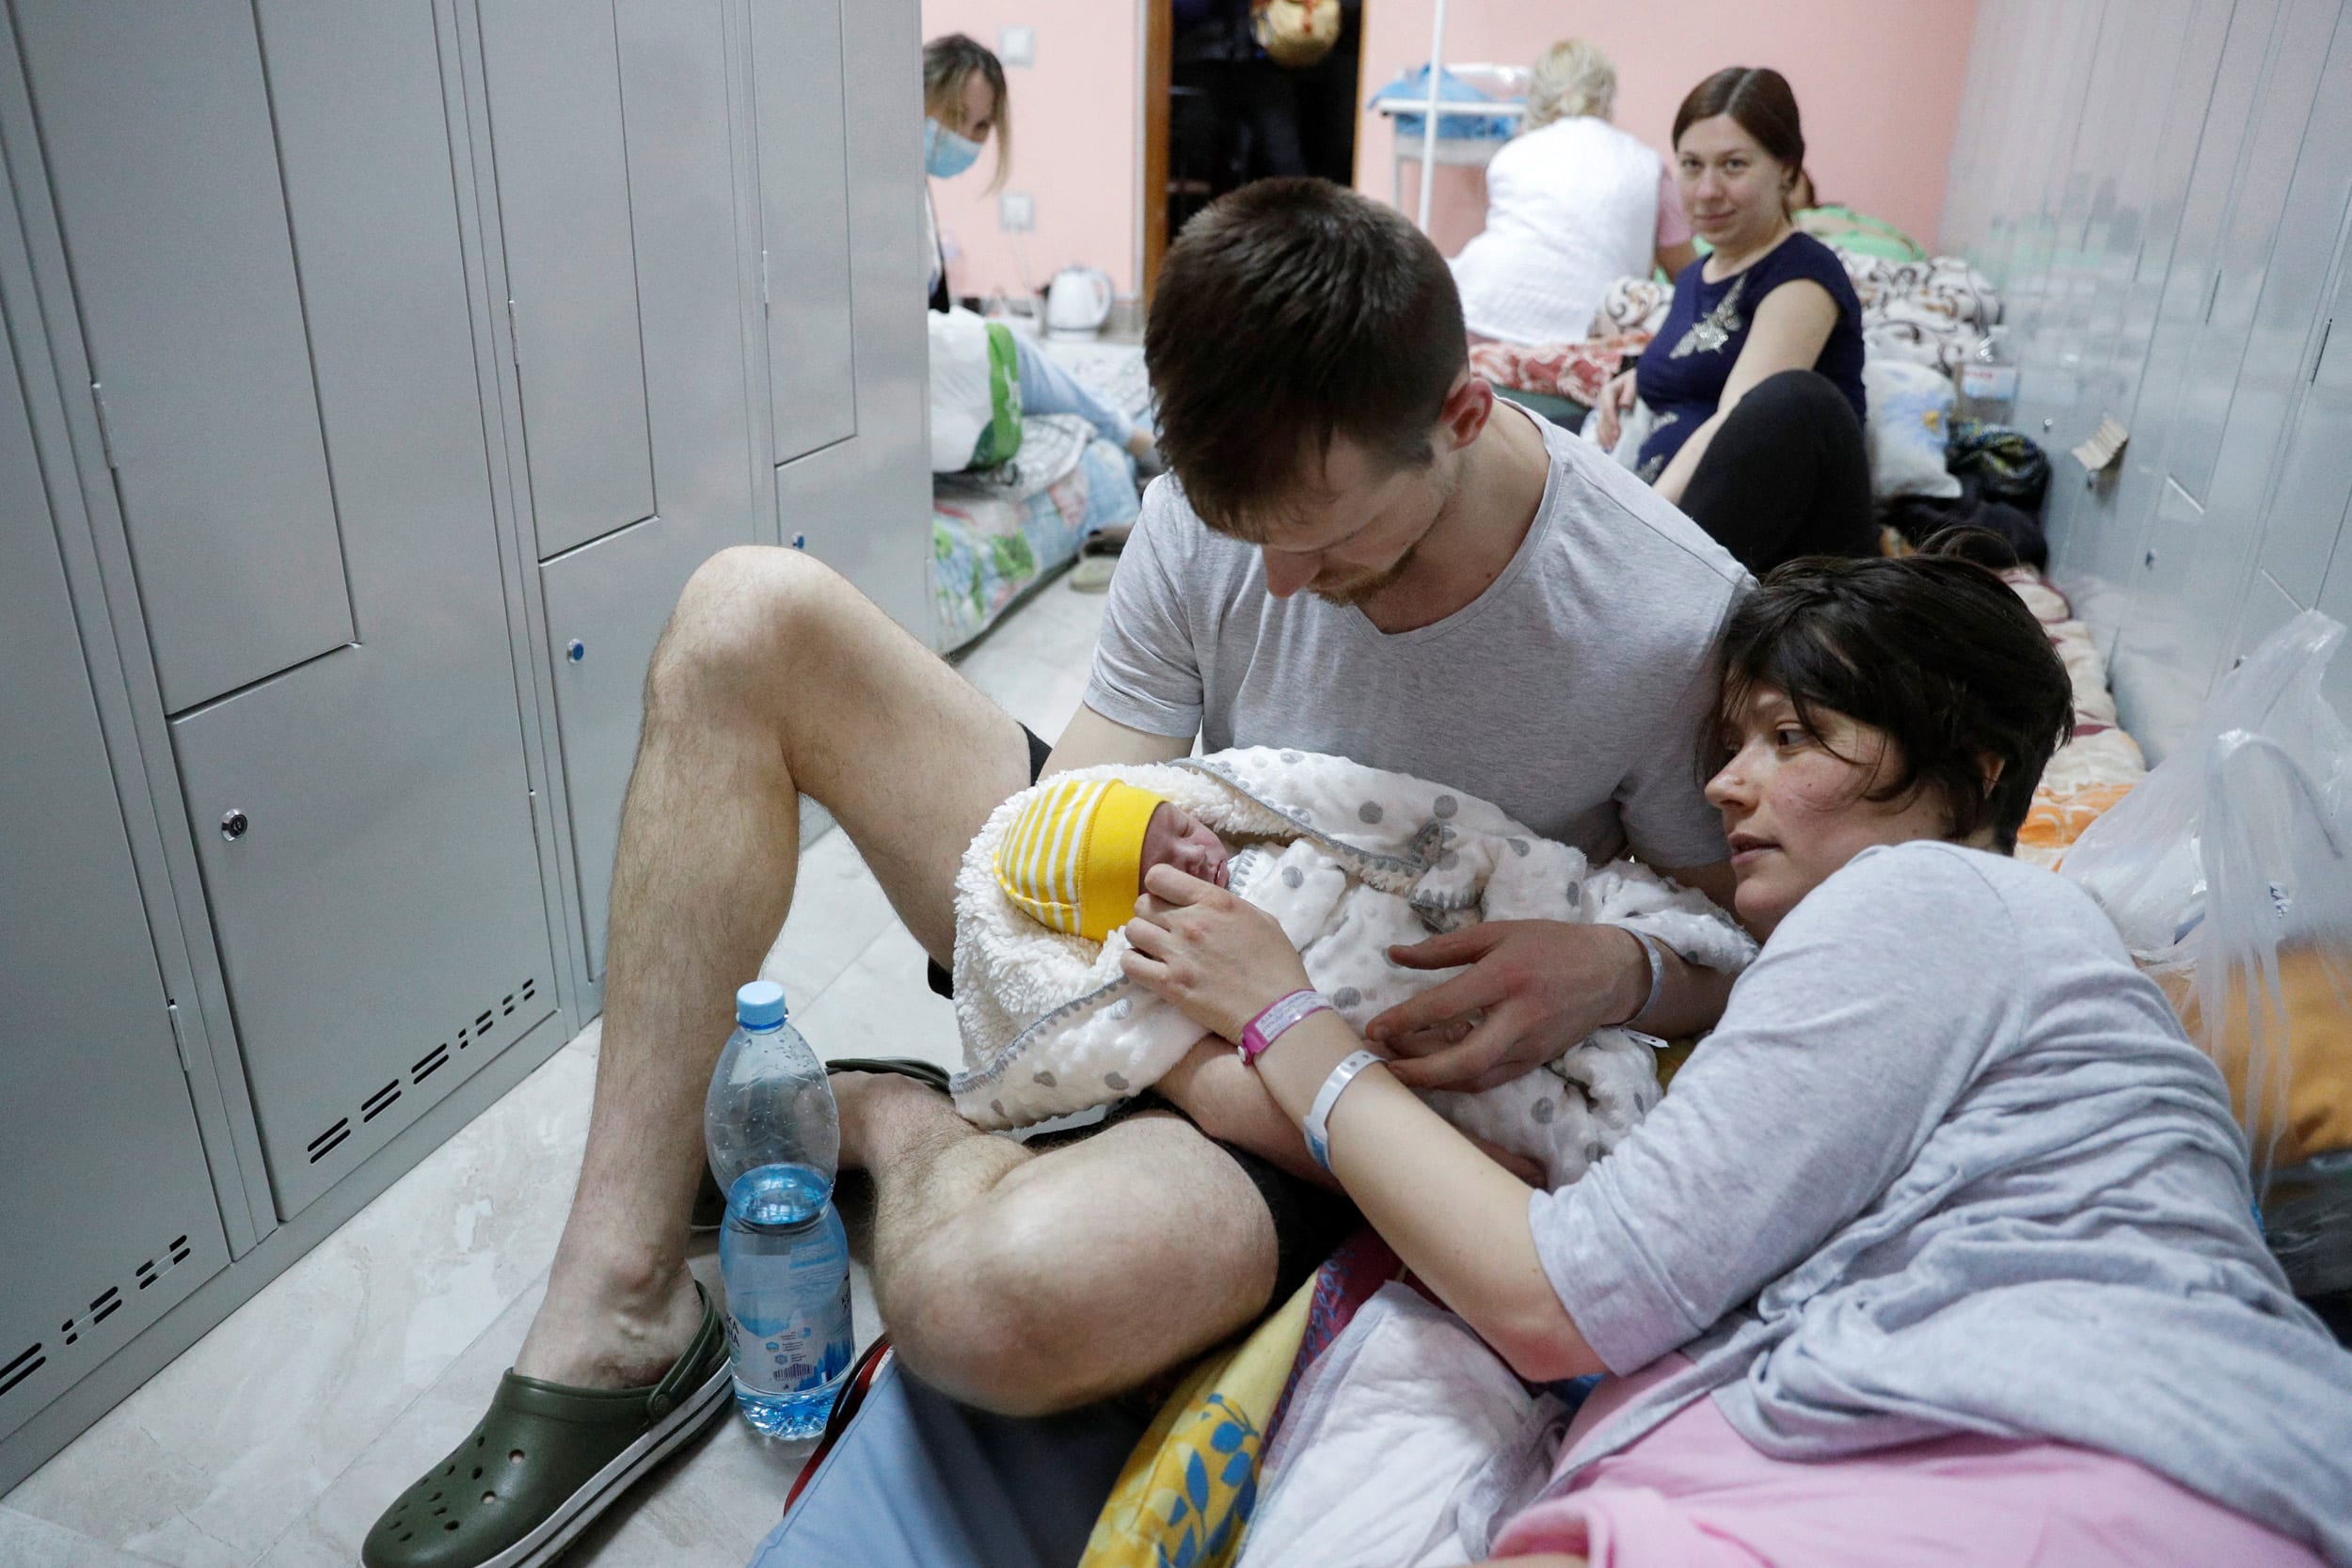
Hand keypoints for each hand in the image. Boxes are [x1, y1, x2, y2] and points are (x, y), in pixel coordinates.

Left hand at [1122, 863, 1311, 1043]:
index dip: (1160, 888)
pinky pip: (1129, 964)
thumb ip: (1225, 905)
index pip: (1159, 876)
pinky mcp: (1169, 984)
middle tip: (1163, 929)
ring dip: (1140, 939)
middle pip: (1142, 904)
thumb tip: (1203, 903)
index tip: (1169, 900)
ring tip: (1154, 949)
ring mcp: (1177, 953)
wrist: (1276, 1010)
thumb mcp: (1259, 918)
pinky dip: (1134, 964)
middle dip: (1150, 914)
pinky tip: (1148, 968)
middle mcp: (1190, 921)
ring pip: (1132, 931)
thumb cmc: (1276, 964)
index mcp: (1213, 901)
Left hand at [1365, 922, 1644, 1091]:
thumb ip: (1444, 947)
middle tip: (1382, 1063)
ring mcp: (1530, 1047)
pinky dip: (1457, 1080)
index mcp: (1505, 977)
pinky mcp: (1535, 1063)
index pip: (1446, 1006)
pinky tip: (1433, 1070)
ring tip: (1399, 1068)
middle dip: (1418, 1069)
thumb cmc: (1550, 945)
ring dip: (1433, 1079)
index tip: (1373, 1028)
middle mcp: (1519, 1018)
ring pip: (1475, 1077)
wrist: (1610, 974)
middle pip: (1464, 1060)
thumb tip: (1394, 954)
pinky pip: (1490, 1080)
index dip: (1404, 1020)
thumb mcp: (1498, 932)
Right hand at [1593, 369, 1638, 450]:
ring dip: (1605, 438)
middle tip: (1615, 445)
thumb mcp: (1635, 382)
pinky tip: (1608, 446)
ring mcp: (1603, 409)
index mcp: (1608, 391)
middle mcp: (1602, 401)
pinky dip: (1604, 437)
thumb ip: (1630, 392)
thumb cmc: (1639, 381)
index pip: (1607, 408)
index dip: (1611, 422)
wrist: (1640, 382)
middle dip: (1608, 433)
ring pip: (1600, 425)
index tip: (1617, 433)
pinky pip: (1602, 428)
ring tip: (1612, 448)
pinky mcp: (1606, 416)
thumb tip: (1623, 405)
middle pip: (1602, 419)